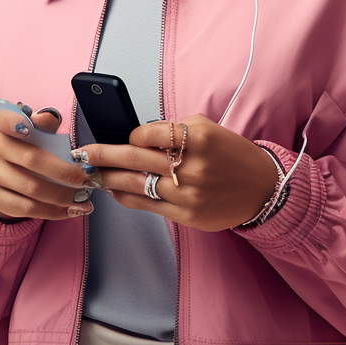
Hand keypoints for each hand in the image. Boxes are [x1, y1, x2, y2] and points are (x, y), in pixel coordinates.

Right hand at [0, 105, 95, 221]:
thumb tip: (51, 118)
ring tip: (83, 200)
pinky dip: (52, 212)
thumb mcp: (37, 134)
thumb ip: (44, 125)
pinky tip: (69, 211)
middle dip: (64, 171)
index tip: (29, 128)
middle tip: (85, 179)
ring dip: (62, 197)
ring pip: (31, 189)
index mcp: (5, 127)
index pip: (3, 119)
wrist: (3, 174)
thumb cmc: (28, 149)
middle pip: (31, 159)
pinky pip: (25, 209)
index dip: (13, 122)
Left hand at [80, 114, 276, 231]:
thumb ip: (173, 131)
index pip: (146, 134)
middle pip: (133, 159)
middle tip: (83, 153)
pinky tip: (115, 191)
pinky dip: (127, 197)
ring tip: (93, 174)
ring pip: (135, 185)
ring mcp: (187, 193)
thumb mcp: (207, 129)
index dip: (131, 136)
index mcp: (196, 138)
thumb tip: (137, 136)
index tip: (124, 137)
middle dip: (103, 156)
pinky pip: (147, 205)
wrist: (262, 189)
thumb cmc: (231, 155)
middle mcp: (190, 166)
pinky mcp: (186, 215)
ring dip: (109, 179)